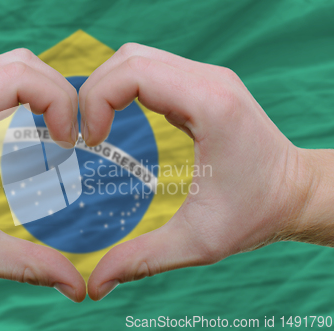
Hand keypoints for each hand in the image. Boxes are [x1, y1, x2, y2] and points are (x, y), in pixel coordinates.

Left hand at [0, 49, 85, 301]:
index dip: (58, 102)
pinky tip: (38, 123)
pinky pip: (1, 75)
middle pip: (23, 63)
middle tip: (71, 137)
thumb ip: (27, 266)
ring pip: (14, 63)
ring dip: (46, 89)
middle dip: (60, 94)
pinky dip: (30, 91)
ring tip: (60, 129)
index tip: (68, 143)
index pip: (20, 77)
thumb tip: (76, 286)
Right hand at [79, 43, 331, 299]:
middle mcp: (209, 80)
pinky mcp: (204, 84)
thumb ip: (141, 260)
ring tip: (96, 127)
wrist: (296, 193)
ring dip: (107, 86)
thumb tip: (95, 286)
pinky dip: (125, 87)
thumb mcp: (197, 243)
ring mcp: (208, 77)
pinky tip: (118, 118)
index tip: (90, 142)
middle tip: (85, 135)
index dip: (97, 100)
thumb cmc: (256, 214)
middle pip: (129, 58)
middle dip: (94, 91)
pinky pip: (152, 69)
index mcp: (210, 106)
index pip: (134, 73)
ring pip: (138, 57)